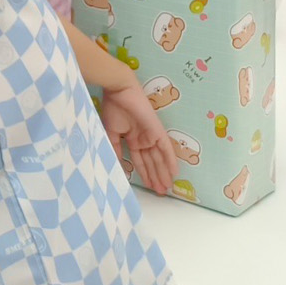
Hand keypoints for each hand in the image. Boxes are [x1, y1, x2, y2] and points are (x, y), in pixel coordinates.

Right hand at [102, 80, 178, 195]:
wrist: (119, 92)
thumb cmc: (113, 109)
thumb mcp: (111, 132)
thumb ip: (116, 148)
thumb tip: (118, 166)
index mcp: (132, 139)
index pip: (140, 160)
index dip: (144, 173)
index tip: (148, 186)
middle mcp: (143, 139)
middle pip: (151, 162)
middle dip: (155, 177)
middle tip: (160, 193)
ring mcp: (151, 136)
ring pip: (159, 159)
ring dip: (162, 173)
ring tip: (166, 188)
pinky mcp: (158, 131)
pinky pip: (166, 149)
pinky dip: (170, 161)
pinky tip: (174, 173)